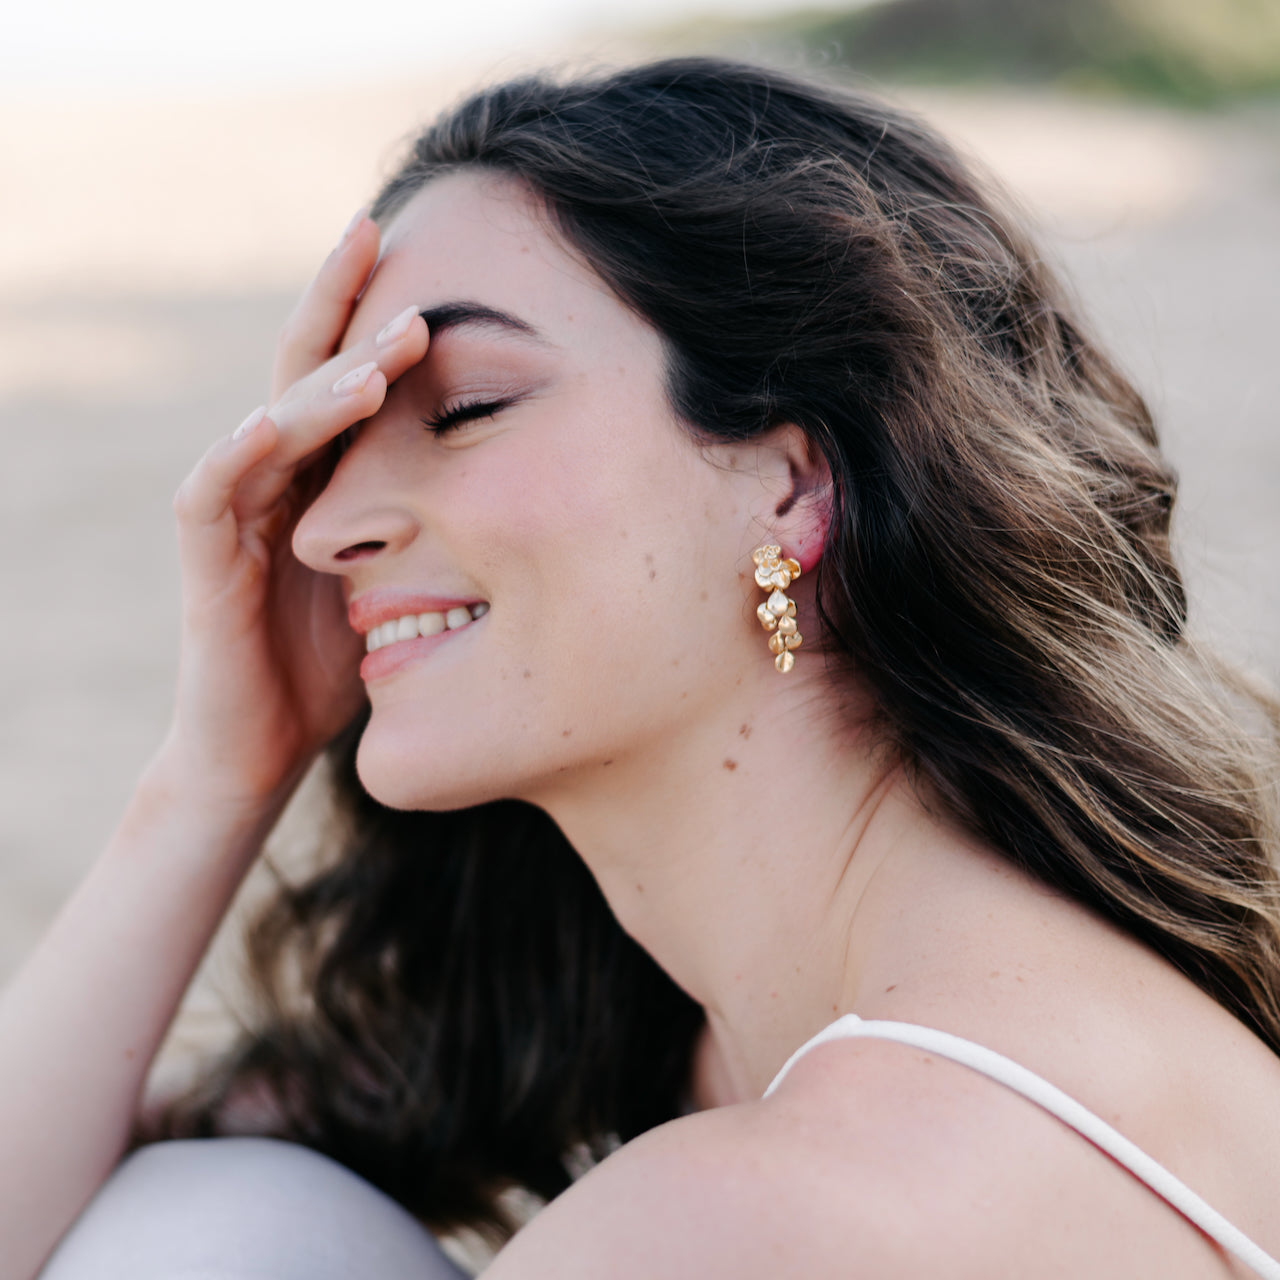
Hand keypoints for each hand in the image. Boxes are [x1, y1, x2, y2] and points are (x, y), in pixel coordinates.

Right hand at [162, 213, 427, 811]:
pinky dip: (244, 449)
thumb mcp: (402, 577)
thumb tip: (525, 487)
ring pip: (272, 417)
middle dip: (345, 304)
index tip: (438, 260)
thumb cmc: (334, 662)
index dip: (380, 315)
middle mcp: (278, 475)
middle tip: (384, 232)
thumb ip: (433, 524)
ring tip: (388, 340)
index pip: (351, 377)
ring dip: (327, 376)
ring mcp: (237, 509)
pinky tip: (277, 417)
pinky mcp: (205, 557)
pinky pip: (215, 490)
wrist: (261, 746)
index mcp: (325, 475)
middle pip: (307, 369)